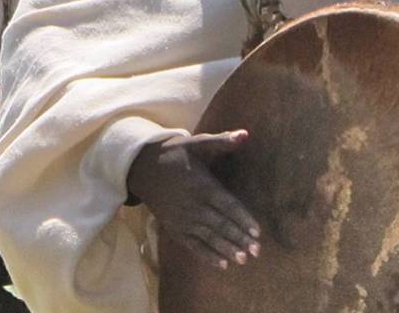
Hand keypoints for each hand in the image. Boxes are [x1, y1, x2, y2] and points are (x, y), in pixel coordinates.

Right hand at [126, 130, 260, 269]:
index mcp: (202, 185)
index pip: (227, 205)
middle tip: (256, 251)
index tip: (257, 231)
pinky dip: (206, 255)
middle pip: (220, 224)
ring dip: (225, 249)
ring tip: (243, 260)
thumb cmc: (174, 153)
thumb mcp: (195, 143)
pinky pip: (192, 244)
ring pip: (207, 237)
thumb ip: (220, 141)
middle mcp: (193, 205)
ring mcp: (182, 219)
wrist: (141, 167)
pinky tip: (222, 265)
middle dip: (238, 238)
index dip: (242, 218)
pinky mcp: (174, 228)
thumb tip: (244, 133)